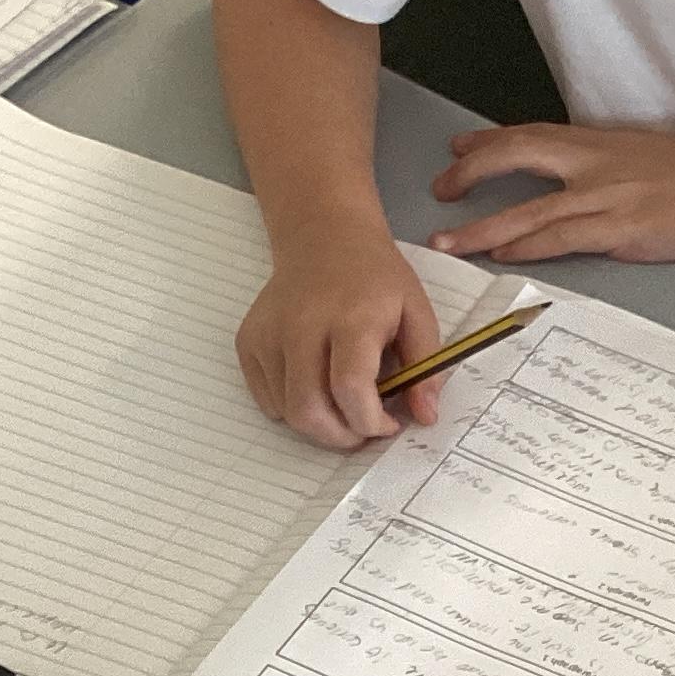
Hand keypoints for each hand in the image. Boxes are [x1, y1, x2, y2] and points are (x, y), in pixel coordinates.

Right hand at [237, 223, 440, 448]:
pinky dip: (292, 408)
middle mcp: (302, 325)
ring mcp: (268, 334)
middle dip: (341, 437)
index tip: (389, 425)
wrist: (324, 238)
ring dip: (319, 425)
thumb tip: (425, 416)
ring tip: (343, 407)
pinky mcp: (248, 341)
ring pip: (286, 411)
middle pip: (309, 409)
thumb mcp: (417, 313)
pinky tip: (316, 386)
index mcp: (351, 317)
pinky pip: (266, 398)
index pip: (350, 388)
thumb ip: (426, 367)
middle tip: (363, 430)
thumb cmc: (375, 278)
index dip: (370, 421)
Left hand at [427, 123, 674, 263]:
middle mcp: (596, 163)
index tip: (459, 146)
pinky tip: (502, 254)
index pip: (532, 133)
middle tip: (440, 188)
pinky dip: (526, 245)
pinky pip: (561, 237)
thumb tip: (593, 186)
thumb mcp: (654, 160)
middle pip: (516, 156)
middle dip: (471, 171)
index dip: (489, 141)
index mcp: (604, 144)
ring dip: (482, 226)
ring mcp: (607, 196)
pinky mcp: (622, 229)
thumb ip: (616, 169)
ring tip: (446, 240)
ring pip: (527, 207)